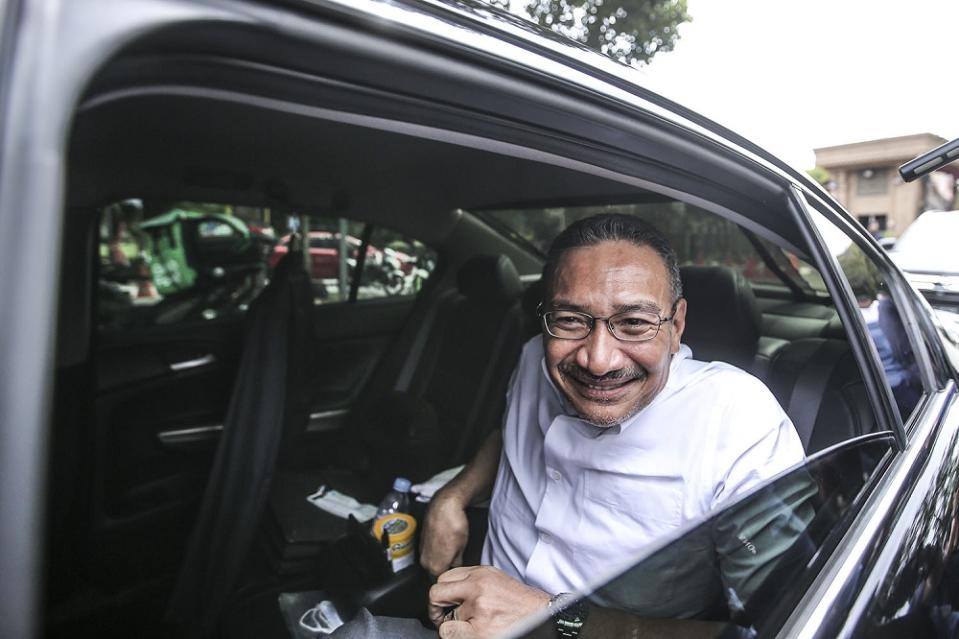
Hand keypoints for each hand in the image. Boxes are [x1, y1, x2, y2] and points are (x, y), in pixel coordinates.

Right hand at [420, 489, 469, 576]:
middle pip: (435, 571)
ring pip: (431, 560)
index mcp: (435, 566)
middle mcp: (425, 560)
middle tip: (455, 559)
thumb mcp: (462, 547)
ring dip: (439, 557)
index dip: (451, 576)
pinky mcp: (420, 539)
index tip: (456, 572)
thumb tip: (456, 565)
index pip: (442, 580)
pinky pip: (428, 549)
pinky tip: (444, 540)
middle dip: (444, 567)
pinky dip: (435, 547)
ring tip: (450, 547)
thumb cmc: (453, 525)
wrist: (444, 506)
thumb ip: (457, 562)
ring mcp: (421, 550)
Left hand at [428, 565, 550, 637]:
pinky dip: (454, 636)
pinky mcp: (479, 630)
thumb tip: (448, 592)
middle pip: (436, 593)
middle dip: (435, 608)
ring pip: (444, 619)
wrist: (541, 616)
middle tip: (442, 618)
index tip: (445, 602)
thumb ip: (472, 582)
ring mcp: (478, 609)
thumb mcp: (495, 580)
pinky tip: (468, 635)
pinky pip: (449, 633)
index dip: (442, 593)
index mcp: (481, 574)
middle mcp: (478, 588)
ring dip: (452, 626)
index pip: (444, 578)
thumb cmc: (520, 603)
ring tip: (470, 628)